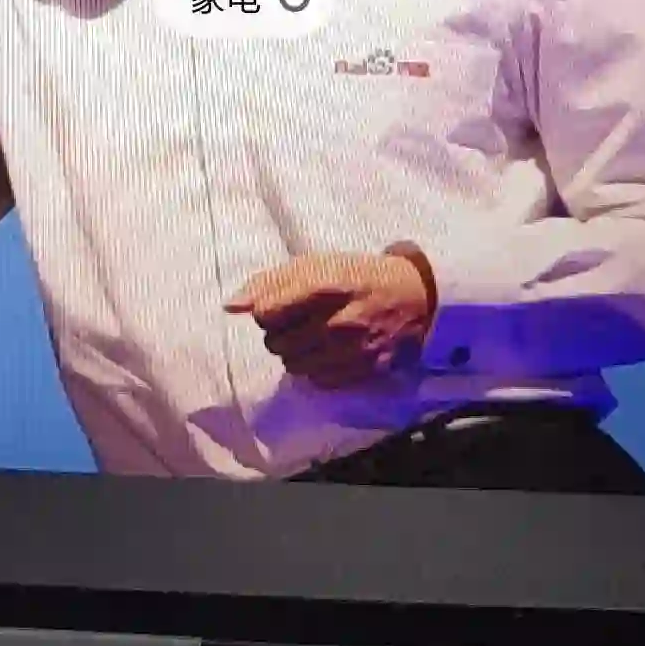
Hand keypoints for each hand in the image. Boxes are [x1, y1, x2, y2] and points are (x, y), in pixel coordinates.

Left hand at [225, 249, 433, 387]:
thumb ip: (269, 282)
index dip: (267, 310)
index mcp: (324, 286)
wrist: (413, 296)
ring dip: (295, 353)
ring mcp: (353, 349)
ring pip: (293, 365)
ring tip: (312, 336)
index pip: (267, 312)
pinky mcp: (365, 370)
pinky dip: (317, 368)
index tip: (280, 305)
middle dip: (279, 332)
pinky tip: (329, 351)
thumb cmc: (356, 275)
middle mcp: (338, 321)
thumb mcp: (314, 264)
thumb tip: (230, 307)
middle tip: (297, 321)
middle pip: (276, 342)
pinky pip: (318, 380)